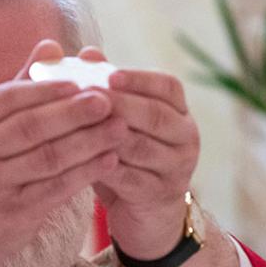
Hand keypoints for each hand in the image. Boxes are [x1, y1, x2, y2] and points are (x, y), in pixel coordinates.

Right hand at [0, 40, 127, 266]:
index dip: (46, 88)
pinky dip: (87, 173)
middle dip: (73, 113)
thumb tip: (51, 44)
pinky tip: (111, 160)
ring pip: (49, 158)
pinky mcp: (14, 212)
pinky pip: (57, 188)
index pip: (9, 98)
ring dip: (89, 142)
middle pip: (31, 127)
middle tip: (109, 101)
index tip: (82, 80)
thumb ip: (20, 88)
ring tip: (121, 128)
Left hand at [77, 47, 200, 259]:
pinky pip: (130, 178)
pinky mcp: (159, 196)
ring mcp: (177, 169)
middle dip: (119, 103)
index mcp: (179, 112)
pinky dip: (105, 167)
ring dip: (108, 135)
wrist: (144, 215)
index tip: (110, 73)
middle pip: (155, 115)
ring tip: (78, 125)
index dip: (140, 78)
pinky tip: (81, 159)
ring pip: (141, 146)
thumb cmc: (126, 158)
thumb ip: (106, 89)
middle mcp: (187, 137)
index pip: (169, 87)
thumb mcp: (118, 123)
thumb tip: (88, 51)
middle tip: (86, 95)